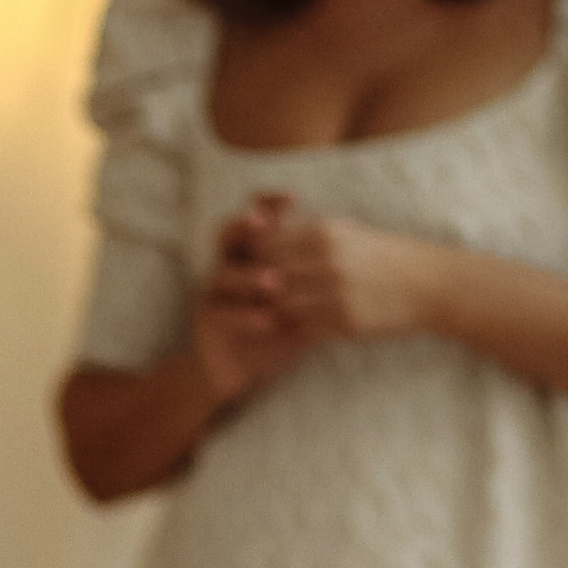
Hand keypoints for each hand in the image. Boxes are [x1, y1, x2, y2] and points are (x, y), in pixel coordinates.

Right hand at [190, 195, 318, 409]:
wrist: (237, 370)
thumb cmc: (274, 333)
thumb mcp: (302, 303)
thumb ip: (319, 279)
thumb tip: (360, 258)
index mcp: (251, 257)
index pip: (256, 221)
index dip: (268, 206)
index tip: (292, 198)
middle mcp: (229, 268)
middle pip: (229, 235)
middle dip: (247, 228)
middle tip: (265, 224)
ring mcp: (215, 294)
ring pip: (222, 274)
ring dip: (248, 276)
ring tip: (273, 282)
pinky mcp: (208, 322)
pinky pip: (221, 313)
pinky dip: (243, 316)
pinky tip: (266, 321)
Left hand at [244, 193, 446, 344]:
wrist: (429, 284)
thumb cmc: (385, 258)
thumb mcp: (347, 234)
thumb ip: (307, 237)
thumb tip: (266, 239)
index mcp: (324, 232)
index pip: (265, 245)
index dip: (250, 262)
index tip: (248, 273)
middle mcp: (327, 259)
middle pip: (266, 275)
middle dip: (254, 290)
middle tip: (250, 301)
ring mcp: (335, 291)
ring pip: (279, 305)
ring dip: (270, 314)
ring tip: (269, 317)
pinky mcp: (344, 321)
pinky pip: (302, 329)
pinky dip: (290, 331)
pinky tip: (290, 332)